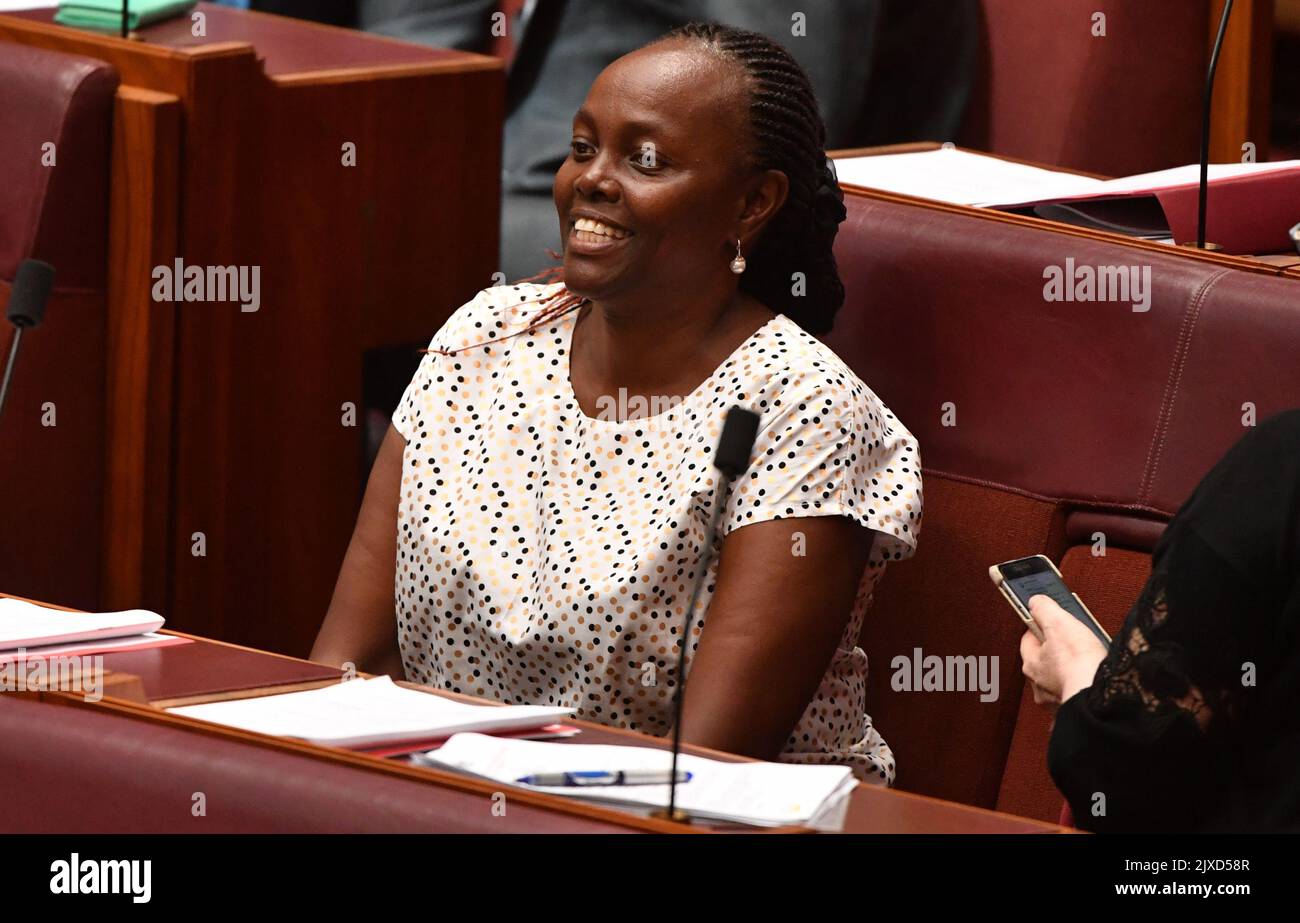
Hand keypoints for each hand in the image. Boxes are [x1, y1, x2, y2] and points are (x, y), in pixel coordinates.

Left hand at [1019, 595, 1108, 710]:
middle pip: (1045, 660)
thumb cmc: (1079, 662)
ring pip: (1060, 677)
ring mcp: (1056, 698)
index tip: (1050, 621)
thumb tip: (1035, 602)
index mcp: (1030, 664)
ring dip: (1070, 668)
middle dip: (1058, 649)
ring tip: (1087, 657)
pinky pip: (1076, 691)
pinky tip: (1093, 676)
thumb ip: (1043, 608)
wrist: (1101, 696)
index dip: (1040, 628)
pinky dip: (1082, 683)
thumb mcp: (1058, 622)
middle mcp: (1039, 685)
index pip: (1028, 640)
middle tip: (1073, 639)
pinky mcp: (1074, 707)